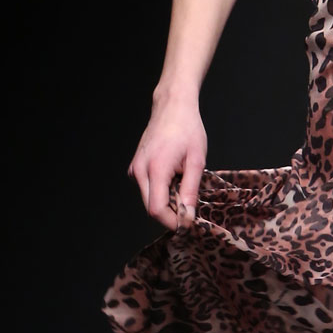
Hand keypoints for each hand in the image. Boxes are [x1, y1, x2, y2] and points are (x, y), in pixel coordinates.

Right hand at [130, 95, 206, 228]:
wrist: (172, 107)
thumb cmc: (187, 129)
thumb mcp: (196, 161)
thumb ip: (191, 190)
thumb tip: (188, 216)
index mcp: (155, 169)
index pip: (157, 209)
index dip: (172, 222)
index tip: (188, 224)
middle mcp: (139, 171)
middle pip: (151, 207)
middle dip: (171, 214)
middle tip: (190, 210)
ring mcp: (135, 168)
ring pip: (149, 199)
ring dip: (167, 201)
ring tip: (183, 185)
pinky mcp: (136, 167)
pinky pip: (147, 188)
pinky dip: (162, 191)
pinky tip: (174, 178)